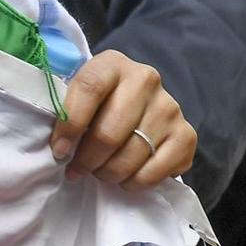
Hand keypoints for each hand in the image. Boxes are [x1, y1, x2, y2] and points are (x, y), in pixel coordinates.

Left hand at [50, 50, 196, 188]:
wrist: (139, 103)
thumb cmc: (99, 102)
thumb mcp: (79, 94)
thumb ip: (66, 110)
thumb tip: (60, 150)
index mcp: (113, 63)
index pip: (89, 89)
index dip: (70, 125)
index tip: (59, 151)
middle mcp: (145, 80)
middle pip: (110, 132)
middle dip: (87, 160)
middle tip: (77, 170)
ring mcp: (169, 107)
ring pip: (131, 155)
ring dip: (108, 173)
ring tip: (99, 173)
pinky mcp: (186, 135)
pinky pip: (156, 171)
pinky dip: (135, 182)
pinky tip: (125, 178)